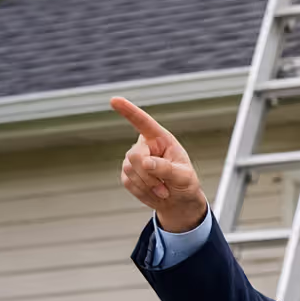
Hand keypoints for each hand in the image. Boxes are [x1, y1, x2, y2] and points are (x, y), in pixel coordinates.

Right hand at [111, 97, 206, 233]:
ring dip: (148, 185)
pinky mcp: (127, 174)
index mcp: (161, 139)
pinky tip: (154, 193)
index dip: (129, 111)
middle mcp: (145, 146)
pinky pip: (128, 182)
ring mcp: (133, 159)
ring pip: (130, 170)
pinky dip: (143, 192)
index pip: (143, 122)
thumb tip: (146, 163)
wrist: (178, 200)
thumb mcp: (184, 176)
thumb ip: (167, 169)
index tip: (114, 100)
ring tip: (163, 190)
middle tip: (165, 187)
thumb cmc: (185, 183)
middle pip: (135, 155)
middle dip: (148, 175)